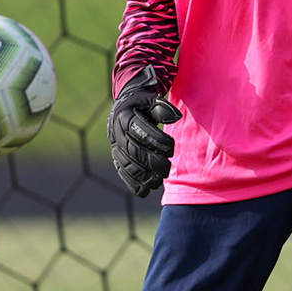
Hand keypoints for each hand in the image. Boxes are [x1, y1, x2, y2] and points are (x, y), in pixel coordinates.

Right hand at [108, 66, 181, 197]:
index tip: (172, 148)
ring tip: (158, 182)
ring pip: (126, 164)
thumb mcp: (151, 99)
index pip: (139, 130)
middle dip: (151, 162)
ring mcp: (115, 147)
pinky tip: (144, 190)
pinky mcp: (117, 158)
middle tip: (167, 169)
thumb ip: (162, 107)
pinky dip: (132, 183)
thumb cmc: (143, 104)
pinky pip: (122, 172)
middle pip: (133, 151)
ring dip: (142, 176)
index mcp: (125, 116)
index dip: (156, 140)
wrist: (124, 107)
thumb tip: (176, 117)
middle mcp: (116, 133)